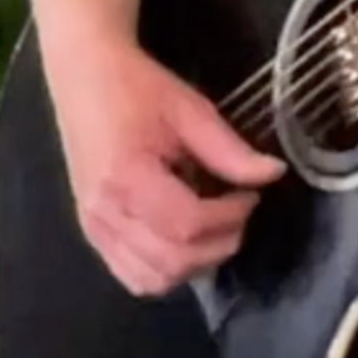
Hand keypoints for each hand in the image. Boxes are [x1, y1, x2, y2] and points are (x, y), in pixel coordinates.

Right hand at [40, 36, 288, 297]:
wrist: (84, 78)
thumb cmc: (137, 87)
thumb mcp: (190, 109)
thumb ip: (229, 150)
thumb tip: (273, 174)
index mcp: (127, 177)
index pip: (187, 225)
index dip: (229, 218)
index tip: (251, 195)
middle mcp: (104, 213)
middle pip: (171, 262)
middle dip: (219, 245)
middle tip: (240, 213)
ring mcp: (93, 228)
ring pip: (151, 279)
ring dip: (194, 265)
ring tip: (215, 227)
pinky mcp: (91, 233)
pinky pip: (132, 276)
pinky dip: (166, 271)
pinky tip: (186, 240)